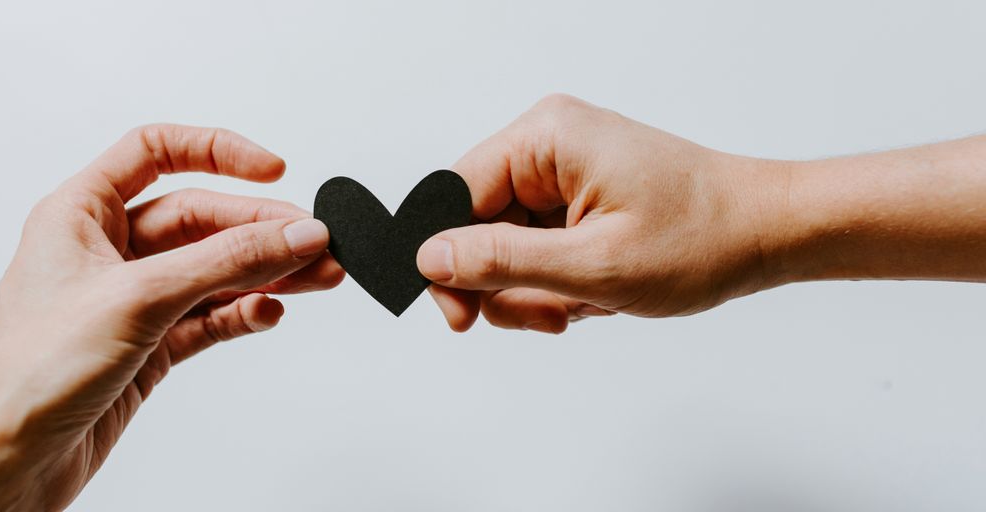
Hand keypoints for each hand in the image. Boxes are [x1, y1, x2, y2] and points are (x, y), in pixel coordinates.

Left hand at [0, 125, 342, 509]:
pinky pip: (212, 316)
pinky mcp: (151, 344)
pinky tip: (268, 312)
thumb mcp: (139, 298)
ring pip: (215, 270)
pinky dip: (244, 313)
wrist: (6, 463)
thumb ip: (225, 262)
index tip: (272, 169)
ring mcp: (133, 299)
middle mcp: (108, 250)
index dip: (217, 152)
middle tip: (316, 243)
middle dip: (262, 229)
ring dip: (267, 272)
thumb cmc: (29, 374)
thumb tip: (294, 232)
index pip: (156, 151)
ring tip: (318, 276)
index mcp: (82, 213)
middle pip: (202, 218)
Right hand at [416, 94, 780, 332]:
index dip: (447, 261)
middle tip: (549, 316)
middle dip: (506, 284)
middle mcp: (549, 145)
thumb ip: (502, 262)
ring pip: (507, 246)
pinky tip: (595, 293)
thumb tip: (429, 259)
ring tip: (584, 304)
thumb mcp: (593, 264)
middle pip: (477, 225)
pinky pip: (537, 247)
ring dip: (537, 290)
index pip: (452, 195)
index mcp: (545, 138)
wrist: (768, 234)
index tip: (461, 317)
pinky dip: (558, 282)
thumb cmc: (702, 238)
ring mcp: (564, 171)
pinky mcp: (579, 196)